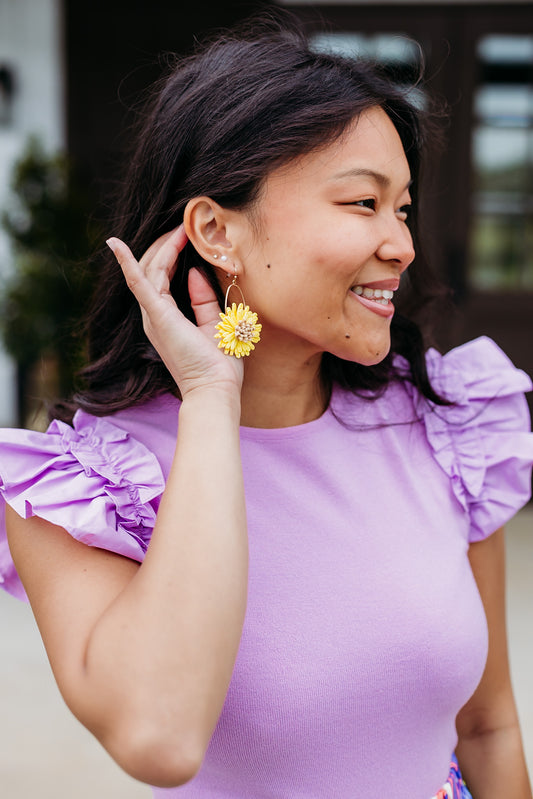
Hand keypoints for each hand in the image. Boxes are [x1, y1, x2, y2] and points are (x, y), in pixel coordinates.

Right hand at [106, 225, 243, 400]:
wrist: (215, 389)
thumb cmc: (218, 364)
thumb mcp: (215, 324)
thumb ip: (203, 299)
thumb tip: (194, 271)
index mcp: (166, 318)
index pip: (163, 278)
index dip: (173, 254)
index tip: (187, 235)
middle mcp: (154, 316)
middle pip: (153, 270)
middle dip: (167, 246)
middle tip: (184, 226)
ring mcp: (153, 316)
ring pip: (151, 270)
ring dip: (163, 247)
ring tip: (179, 228)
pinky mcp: (158, 316)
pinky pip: (139, 284)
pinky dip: (127, 263)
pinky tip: (116, 244)